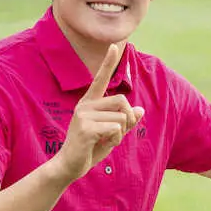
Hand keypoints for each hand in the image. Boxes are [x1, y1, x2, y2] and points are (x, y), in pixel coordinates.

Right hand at [51, 43, 145, 182]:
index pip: (100, 78)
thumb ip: (125, 122)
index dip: (108, 62)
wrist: (69, 166)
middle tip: (119, 133)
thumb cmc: (90, 149)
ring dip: (121, 133)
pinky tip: (101, 145)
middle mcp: (85, 105)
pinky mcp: (86, 128)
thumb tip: (140, 109)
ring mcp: (84, 115)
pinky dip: (115, 139)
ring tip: (106, 141)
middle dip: (128, 118)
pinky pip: (115, 128)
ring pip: (120, 117)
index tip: (115, 45)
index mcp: (90, 103)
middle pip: (122, 101)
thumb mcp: (111, 134)